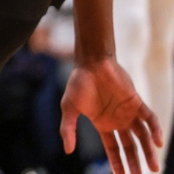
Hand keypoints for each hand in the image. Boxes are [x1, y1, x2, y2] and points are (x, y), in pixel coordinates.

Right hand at [61, 57, 162, 173]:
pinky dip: (155, 131)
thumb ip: (68, 128)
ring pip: (143, 137)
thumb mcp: (69, 108)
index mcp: (103, 124)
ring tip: (154, 168)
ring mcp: (129, 112)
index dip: (117, 163)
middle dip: (134, 163)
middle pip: (130, 147)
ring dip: (149, 152)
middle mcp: (118, 121)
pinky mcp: (137, 102)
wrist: (91, 63)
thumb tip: (67, 150)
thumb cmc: (78, 83)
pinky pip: (150, 119)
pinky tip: (158, 142)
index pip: (113, 149)